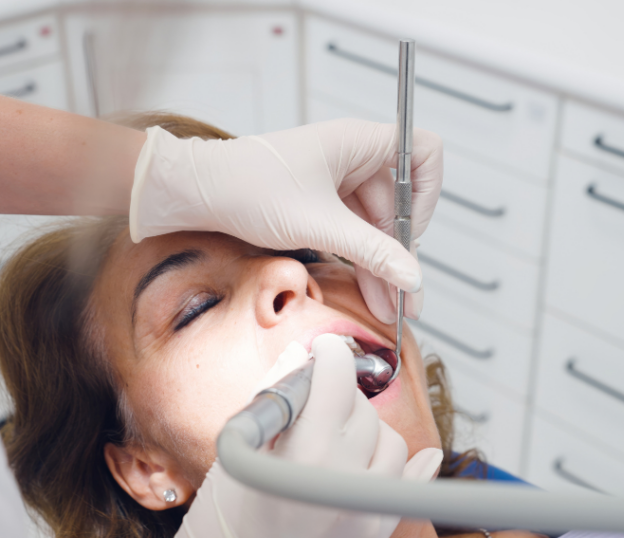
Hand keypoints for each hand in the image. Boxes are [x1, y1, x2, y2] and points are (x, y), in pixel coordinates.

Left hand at [130, 119, 442, 321]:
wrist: (196, 193)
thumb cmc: (247, 187)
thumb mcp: (319, 224)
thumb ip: (372, 252)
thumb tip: (413, 277)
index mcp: (359, 142)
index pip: (423, 154)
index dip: (427, 193)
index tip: (411, 232)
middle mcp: (353, 158)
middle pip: (400, 205)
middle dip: (403, 253)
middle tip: (408, 298)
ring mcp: (337, 182)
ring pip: (376, 226)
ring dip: (383, 267)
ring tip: (389, 309)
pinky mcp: (321, 204)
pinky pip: (354, 234)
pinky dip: (361, 262)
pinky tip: (369, 293)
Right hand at [170, 336, 443, 537]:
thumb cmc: (230, 522)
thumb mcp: (241, 454)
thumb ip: (275, 400)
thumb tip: (297, 358)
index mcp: (306, 457)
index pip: (337, 380)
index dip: (331, 355)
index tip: (325, 350)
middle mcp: (344, 483)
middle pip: (363, 410)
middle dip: (340, 399)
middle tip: (316, 404)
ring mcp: (366, 510)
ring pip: (393, 442)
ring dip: (368, 433)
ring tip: (335, 443)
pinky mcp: (377, 533)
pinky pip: (414, 484)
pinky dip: (416, 465)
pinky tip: (423, 456)